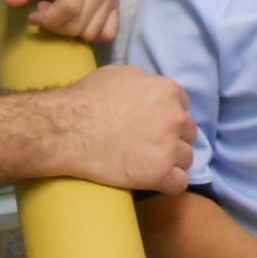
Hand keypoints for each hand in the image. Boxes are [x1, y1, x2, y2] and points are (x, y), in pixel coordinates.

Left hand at [4, 0, 118, 42]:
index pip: (70, 8)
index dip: (48, 19)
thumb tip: (13, 2)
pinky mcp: (115, 4)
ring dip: (70, 31)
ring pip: (91, 33)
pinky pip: (109, 33)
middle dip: (55, 26)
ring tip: (59, 14)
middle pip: (79, 24)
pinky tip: (76, 22)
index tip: (32, 14)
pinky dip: (91, 34)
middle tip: (43, 11)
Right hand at [50, 65, 196, 193]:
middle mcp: (174, 118)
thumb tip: (149, 85)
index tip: (155, 124)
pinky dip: (168, 183)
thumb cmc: (87, 99)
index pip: (183, 106)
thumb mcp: (119, 74)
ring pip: (186, 158)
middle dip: (173, 138)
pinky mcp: (159, 174)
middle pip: (188, 132)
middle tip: (151, 145)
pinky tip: (154, 181)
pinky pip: (179, 183)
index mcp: (167, 91)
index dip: (169, 116)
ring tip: (150, 164)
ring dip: (172, 161)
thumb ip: (144, 80)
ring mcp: (169, 147)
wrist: (68, 130)